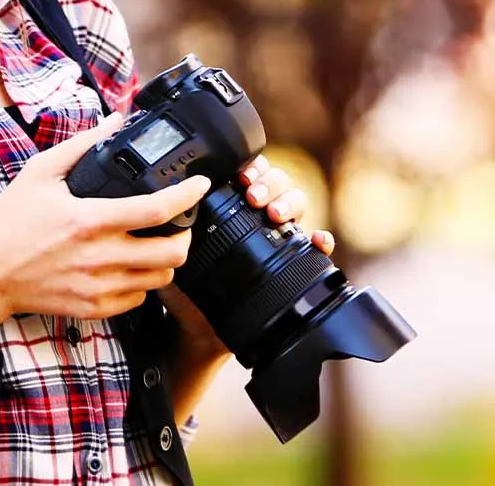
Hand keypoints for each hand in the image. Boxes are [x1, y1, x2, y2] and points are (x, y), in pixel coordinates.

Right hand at [0, 112, 210, 321]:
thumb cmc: (11, 223)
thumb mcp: (40, 173)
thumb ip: (81, 145)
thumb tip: (115, 120)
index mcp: (91, 220)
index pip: (156, 209)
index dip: (187, 195)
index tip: (199, 185)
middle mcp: (100, 257)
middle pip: (173, 252)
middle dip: (185, 236)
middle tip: (179, 225)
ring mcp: (99, 287)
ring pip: (161, 279)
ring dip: (166, 260)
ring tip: (156, 246)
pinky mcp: (95, 309)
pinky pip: (139, 299)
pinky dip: (142, 283)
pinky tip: (131, 268)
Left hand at [160, 154, 335, 353]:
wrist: (199, 327)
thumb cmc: (185, 287)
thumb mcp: (174, 251)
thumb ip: (174, 228)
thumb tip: (173, 203)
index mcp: (232, 205)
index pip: (251, 171)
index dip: (252, 167)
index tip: (242, 177)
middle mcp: (258, 215)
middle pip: (278, 182)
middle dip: (270, 183)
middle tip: (254, 197)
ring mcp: (278, 236)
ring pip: (298, 203)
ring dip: (291, 202)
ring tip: (276, 215)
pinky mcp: (294, 262)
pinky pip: (315, 247)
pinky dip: (321, 240)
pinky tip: (318, 241)